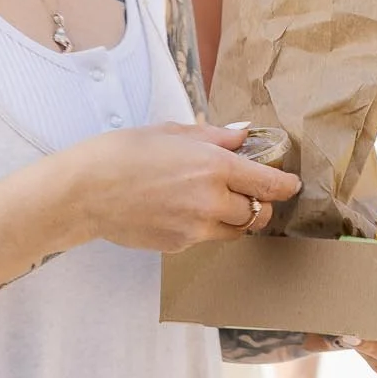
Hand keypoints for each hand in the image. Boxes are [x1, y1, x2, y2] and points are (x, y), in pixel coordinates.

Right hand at [68, 122, 298, 253]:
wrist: (85, 191)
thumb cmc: (123, 152)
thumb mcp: (171, 132)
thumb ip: (214, 136)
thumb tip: (244, 135)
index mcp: (213, 166)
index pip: (268, 183)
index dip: (285, 185)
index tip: (291, 184)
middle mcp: (211, 200)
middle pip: (257, 212)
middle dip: (259, 203)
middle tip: (251, 192)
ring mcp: (195, 228)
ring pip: (236, 231)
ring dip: (237, 219)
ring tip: (219, 203)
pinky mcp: (178, 245)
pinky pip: (206, 239)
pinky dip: (208, 228)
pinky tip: (185, 211)